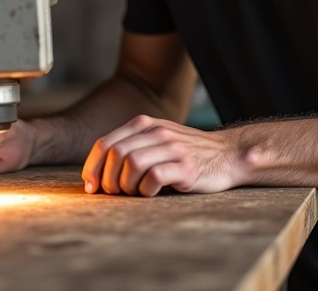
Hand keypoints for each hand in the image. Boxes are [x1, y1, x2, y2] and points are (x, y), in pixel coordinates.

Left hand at [81, 114, 240, 196]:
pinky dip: (146, 190)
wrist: (225, 153)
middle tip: (114, 193)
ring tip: (133, 192)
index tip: (91, 186)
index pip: (106, 143)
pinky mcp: (186, 167)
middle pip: (116, 154)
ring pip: (132, 163)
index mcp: (144, 124)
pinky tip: (151, 193)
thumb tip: (93, 176)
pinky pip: (155, 177)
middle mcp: (157, 131)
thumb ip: (128, 148)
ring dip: (126, 185)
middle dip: (108, 179)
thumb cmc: (182, 153)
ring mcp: (172, 148)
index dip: (93, 167)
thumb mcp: (154, 141)